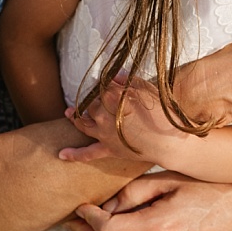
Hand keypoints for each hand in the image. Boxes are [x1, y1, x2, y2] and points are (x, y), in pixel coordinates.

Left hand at [62, 84, 187, 165]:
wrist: (171, 142)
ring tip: (68, 113)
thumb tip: (114, 75)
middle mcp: (103, 114)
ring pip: (83, 123)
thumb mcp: (147, 89)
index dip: (104, 85)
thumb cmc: (162, 113)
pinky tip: (61, 155)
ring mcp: (104, 133)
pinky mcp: (109, 149)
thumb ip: (128, 80)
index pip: (100, 86)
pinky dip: (74, 155)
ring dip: (75, 117)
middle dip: (93, 99)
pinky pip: (88, 154)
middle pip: (90, 103)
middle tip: (100, 98)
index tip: (109, 84)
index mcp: (111, 96)